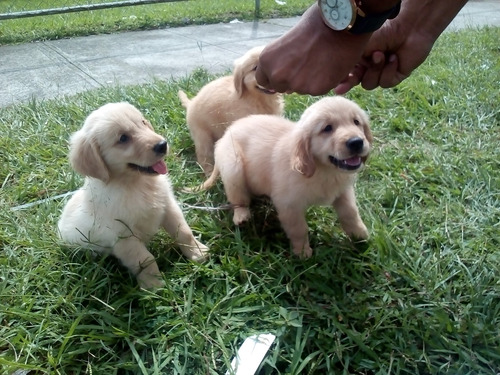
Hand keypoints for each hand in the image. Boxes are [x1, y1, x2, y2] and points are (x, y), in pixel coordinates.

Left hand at [255, 5, 371, 95]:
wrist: (338, 26)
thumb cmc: (313, 26)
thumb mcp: (285, 42)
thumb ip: (279, 61)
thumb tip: (280, 75)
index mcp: (266, 61)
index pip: (263, 81)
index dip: (275, 77)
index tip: (284, 73)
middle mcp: (278, 75)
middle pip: (281, 87)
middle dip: (290, 80)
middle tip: (304, 65)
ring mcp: (296, 85)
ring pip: (299, 89)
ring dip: (307, 81)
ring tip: (318, 62)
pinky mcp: (315, 90)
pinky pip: (316, 90)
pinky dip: (321, 82)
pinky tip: (327, 67)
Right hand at [334, 20, 434, 93]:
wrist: (408, 29)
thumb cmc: (383, 33)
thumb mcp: (361, 48)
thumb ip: (349, 64)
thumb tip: (337, 78)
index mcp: (360, 59)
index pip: (348, 75)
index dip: (342, 82)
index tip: (337, 88)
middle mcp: (370, 67)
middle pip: (357, 82)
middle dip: (353, 81)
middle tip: (346, 84)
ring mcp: (383, 72)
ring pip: (370, 84)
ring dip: (375, 70)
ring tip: (382, 54)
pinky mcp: (396, 76)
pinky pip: (385, 82)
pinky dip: (389, 70)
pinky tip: (394, 58)